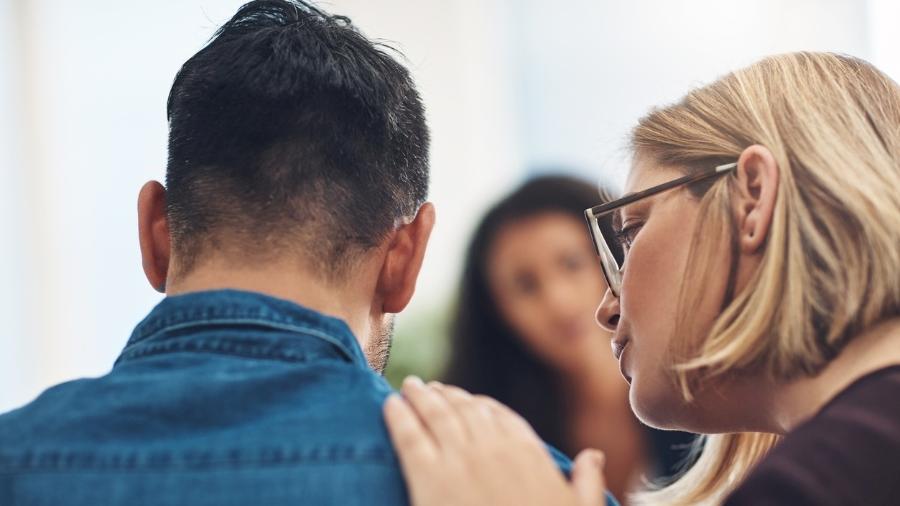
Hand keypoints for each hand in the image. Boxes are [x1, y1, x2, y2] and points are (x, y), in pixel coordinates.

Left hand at [383, 377, 607, 505]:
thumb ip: (586, 481)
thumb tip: (593, 455)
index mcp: (526, 452)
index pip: (499, 415)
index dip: (479, 404)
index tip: (467, 399)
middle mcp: (491, 448)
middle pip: (464, 409)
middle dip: (446, 395)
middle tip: (430, 387)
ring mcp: (458, 460)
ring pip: (435, 414)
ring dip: (420, 396)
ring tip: (410, 386)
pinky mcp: (428, 479)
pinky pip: (409, 437)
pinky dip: (398, 417)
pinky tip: (389, 405)